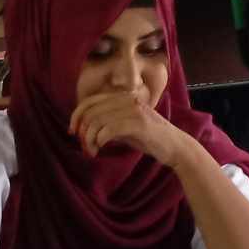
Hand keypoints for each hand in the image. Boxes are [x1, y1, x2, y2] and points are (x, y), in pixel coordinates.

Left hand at [70, 91, 189, 165]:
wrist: (175, 147)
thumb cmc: (149, 138)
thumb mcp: (125, 126)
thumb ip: (108, 122)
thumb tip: (83, 126)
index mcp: (123, 97)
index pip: (90, 101)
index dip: (76, 115)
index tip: (73, 132)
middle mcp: (128, 99)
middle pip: (91, 111)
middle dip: (82, 130)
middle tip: (84, 146)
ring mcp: (135, 109)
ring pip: (98, 120)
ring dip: (90, 138)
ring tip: (92, 151)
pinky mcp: (140, 123)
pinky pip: (110, 129)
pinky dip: (100, 139)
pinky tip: (101, 148)